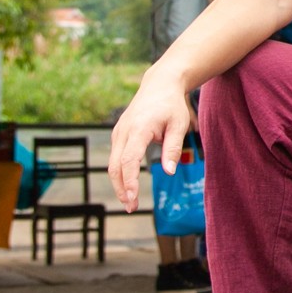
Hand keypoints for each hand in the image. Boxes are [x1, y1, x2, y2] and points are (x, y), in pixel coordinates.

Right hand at [107, 74, 192, 211]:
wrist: (159, 85)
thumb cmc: (171, 105)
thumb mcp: (179, 125)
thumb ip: (173, 148)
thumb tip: (169, 171)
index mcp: (138, 128)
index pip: (129, 160)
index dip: (129, 181)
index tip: (133, 198)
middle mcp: (124, 131)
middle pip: (115, 165)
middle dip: (121, 188)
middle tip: (131, 207)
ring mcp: (118, 132)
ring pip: (113, 163)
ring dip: (119, 183)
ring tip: (131, 202)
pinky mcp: (119, 134)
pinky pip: (116, 157)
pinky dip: (120, 173)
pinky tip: (128, 187)